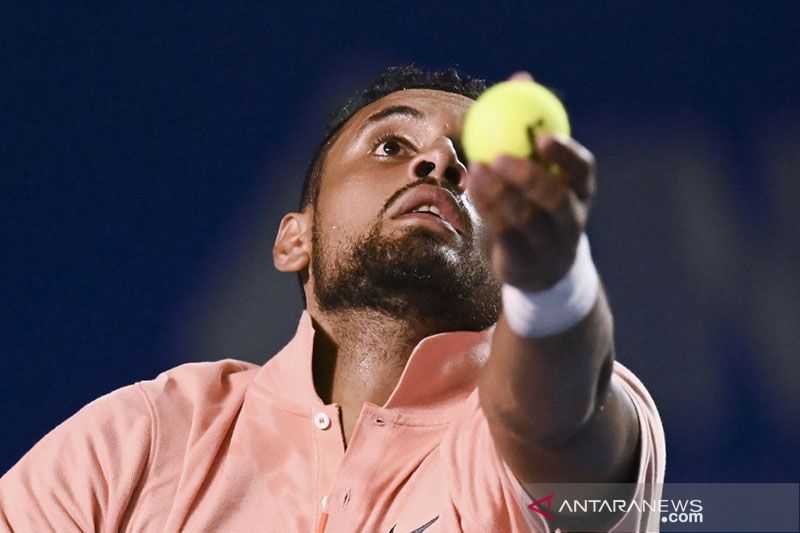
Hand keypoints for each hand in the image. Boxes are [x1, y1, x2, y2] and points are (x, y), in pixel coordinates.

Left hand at [464, 72, 595, 291]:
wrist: (535, 264)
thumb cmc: (534, 200)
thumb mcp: (537, 166)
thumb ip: (529, 128)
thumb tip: (520, 76)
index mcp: (580, 192)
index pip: (582, 171)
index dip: (566, 154)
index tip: (542, 135)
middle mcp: (571, 220)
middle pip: (556, 199)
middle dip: (529, 177)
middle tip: (500, 156)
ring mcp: (549, 245)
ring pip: (526, 218)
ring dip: (499, 193)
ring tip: (477, 169)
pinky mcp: (525, 262)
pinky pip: (504, 233)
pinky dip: (488, 208)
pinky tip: (472, 187)